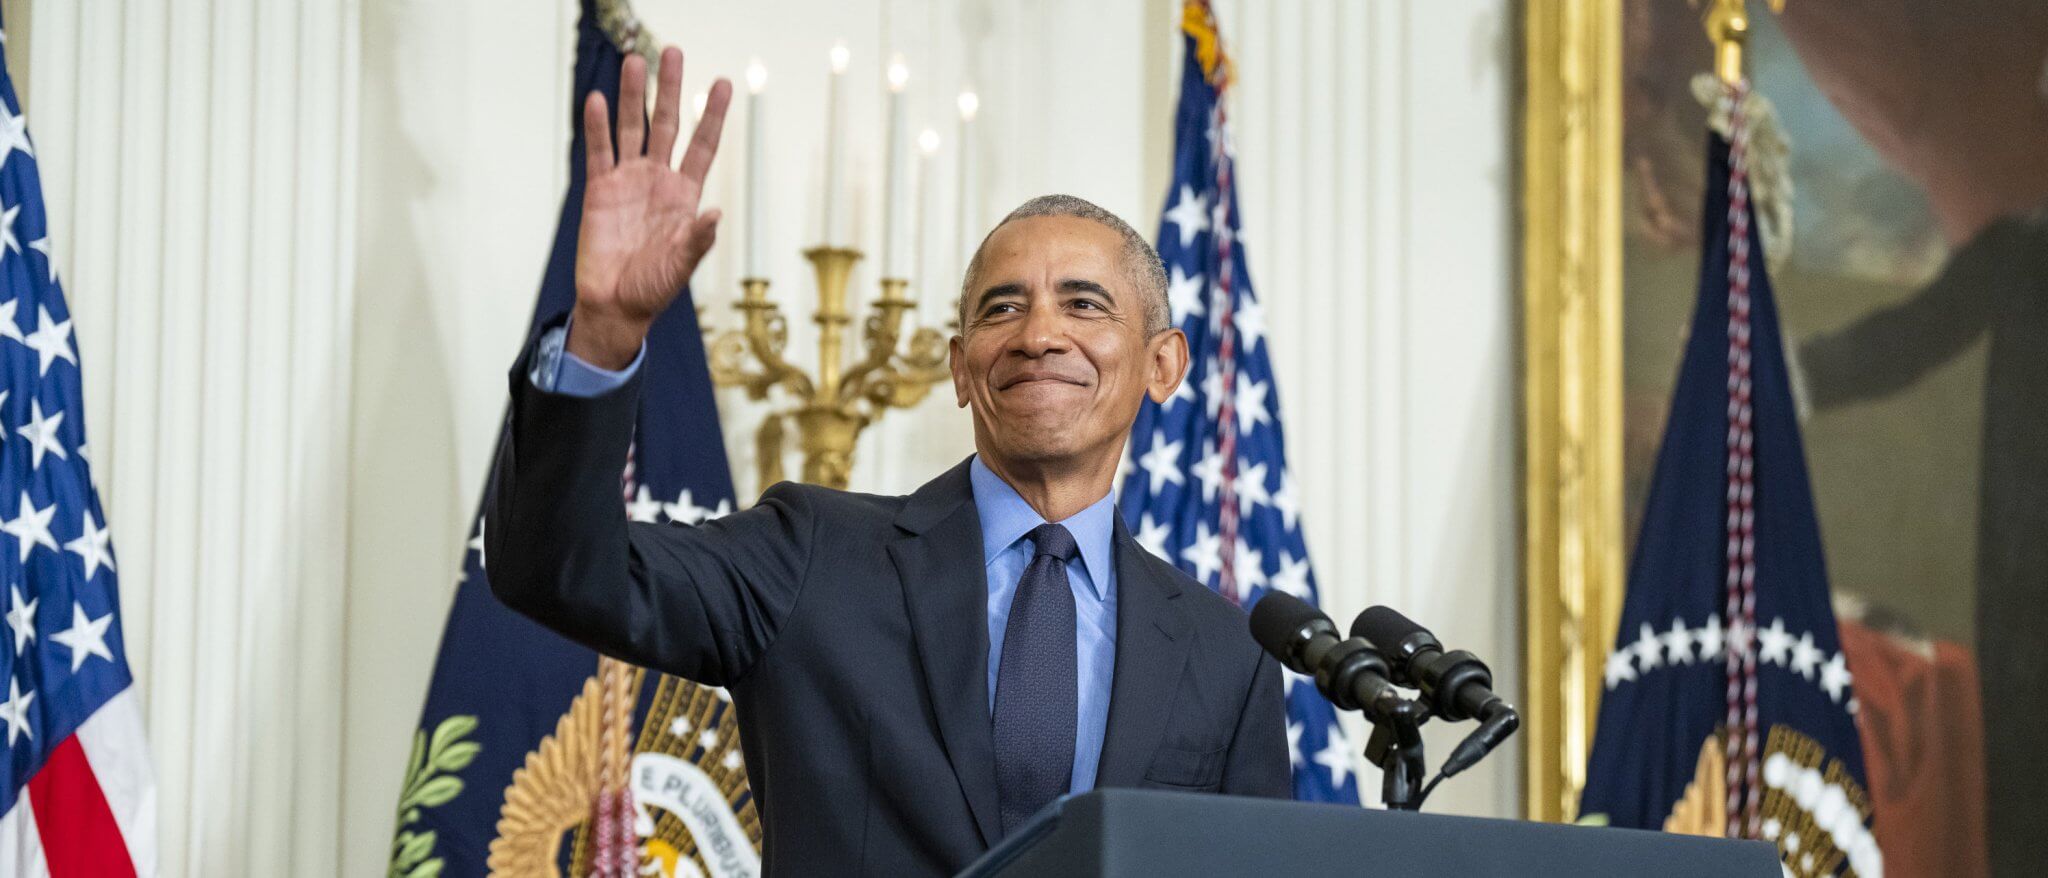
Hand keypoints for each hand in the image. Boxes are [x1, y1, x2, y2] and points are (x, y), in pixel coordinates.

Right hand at [570, 47, 733, 368]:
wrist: (614, 305)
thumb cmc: (653, 288)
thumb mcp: (681, 267)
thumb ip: (697, 241)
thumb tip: (715, 216)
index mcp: (684, 195)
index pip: (702, 146)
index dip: (712, 115)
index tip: (723, 83)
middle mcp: (658, 180)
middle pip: (667, 124)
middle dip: (670, 89)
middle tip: (672, 52)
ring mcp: (628, 181)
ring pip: (632, 129)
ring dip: (632, 97)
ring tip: (634, 62)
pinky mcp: (599, 190)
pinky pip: (598, 151)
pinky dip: (597, 127)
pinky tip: (598, 100)